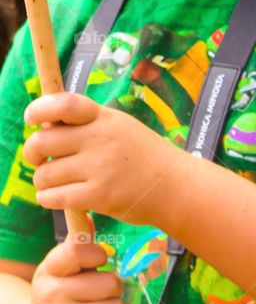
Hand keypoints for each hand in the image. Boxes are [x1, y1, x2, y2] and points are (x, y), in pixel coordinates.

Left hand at [23, 93, 183, 227]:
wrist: (175, 185)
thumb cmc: (144, 156)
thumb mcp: (121, 128)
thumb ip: (87, 124)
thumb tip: (43, 128)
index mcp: (105, 118)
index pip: (65, 104)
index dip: (39, 109)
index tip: (34, 119)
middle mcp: (101, 139)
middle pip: (42, 142)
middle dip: (32, 153)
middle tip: (40, 159)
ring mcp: (100, 167)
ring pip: (44, 174)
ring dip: (44, 181)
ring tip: (59, 182)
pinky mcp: (99, 195)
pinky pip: (53, 197)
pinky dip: (49, 199)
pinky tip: (60, 197)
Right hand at [28, 238, 128, 303]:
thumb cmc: (57, 299)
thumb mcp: (58, 272)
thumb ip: (76, 248)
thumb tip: (90, 217)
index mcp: (49, 273)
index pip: (78, 250)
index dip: (97, 254)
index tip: (97, 261)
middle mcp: (53, 297)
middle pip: (111, 283)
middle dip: (112, 290)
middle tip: (97, 297)